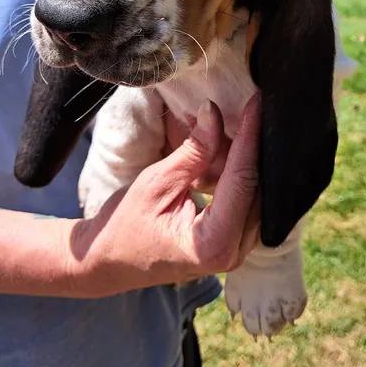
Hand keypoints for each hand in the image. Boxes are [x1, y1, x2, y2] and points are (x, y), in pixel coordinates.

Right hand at [69, 95, 260, 296]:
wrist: (108, 261)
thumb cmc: (124, 227)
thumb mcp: (156, 182)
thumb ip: (193, 151)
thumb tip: (214, 112)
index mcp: (212, 244)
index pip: (242, 180)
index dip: (250, 138)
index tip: (257, 104)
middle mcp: (233, 253)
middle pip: (255, 188)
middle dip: (250, 147)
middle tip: (247, 109)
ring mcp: (236, 251)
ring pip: (254, 194)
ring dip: (242, 160)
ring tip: (232, 128)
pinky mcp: (233, 242)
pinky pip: (245, 201)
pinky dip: (236, 175)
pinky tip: (224, 153)